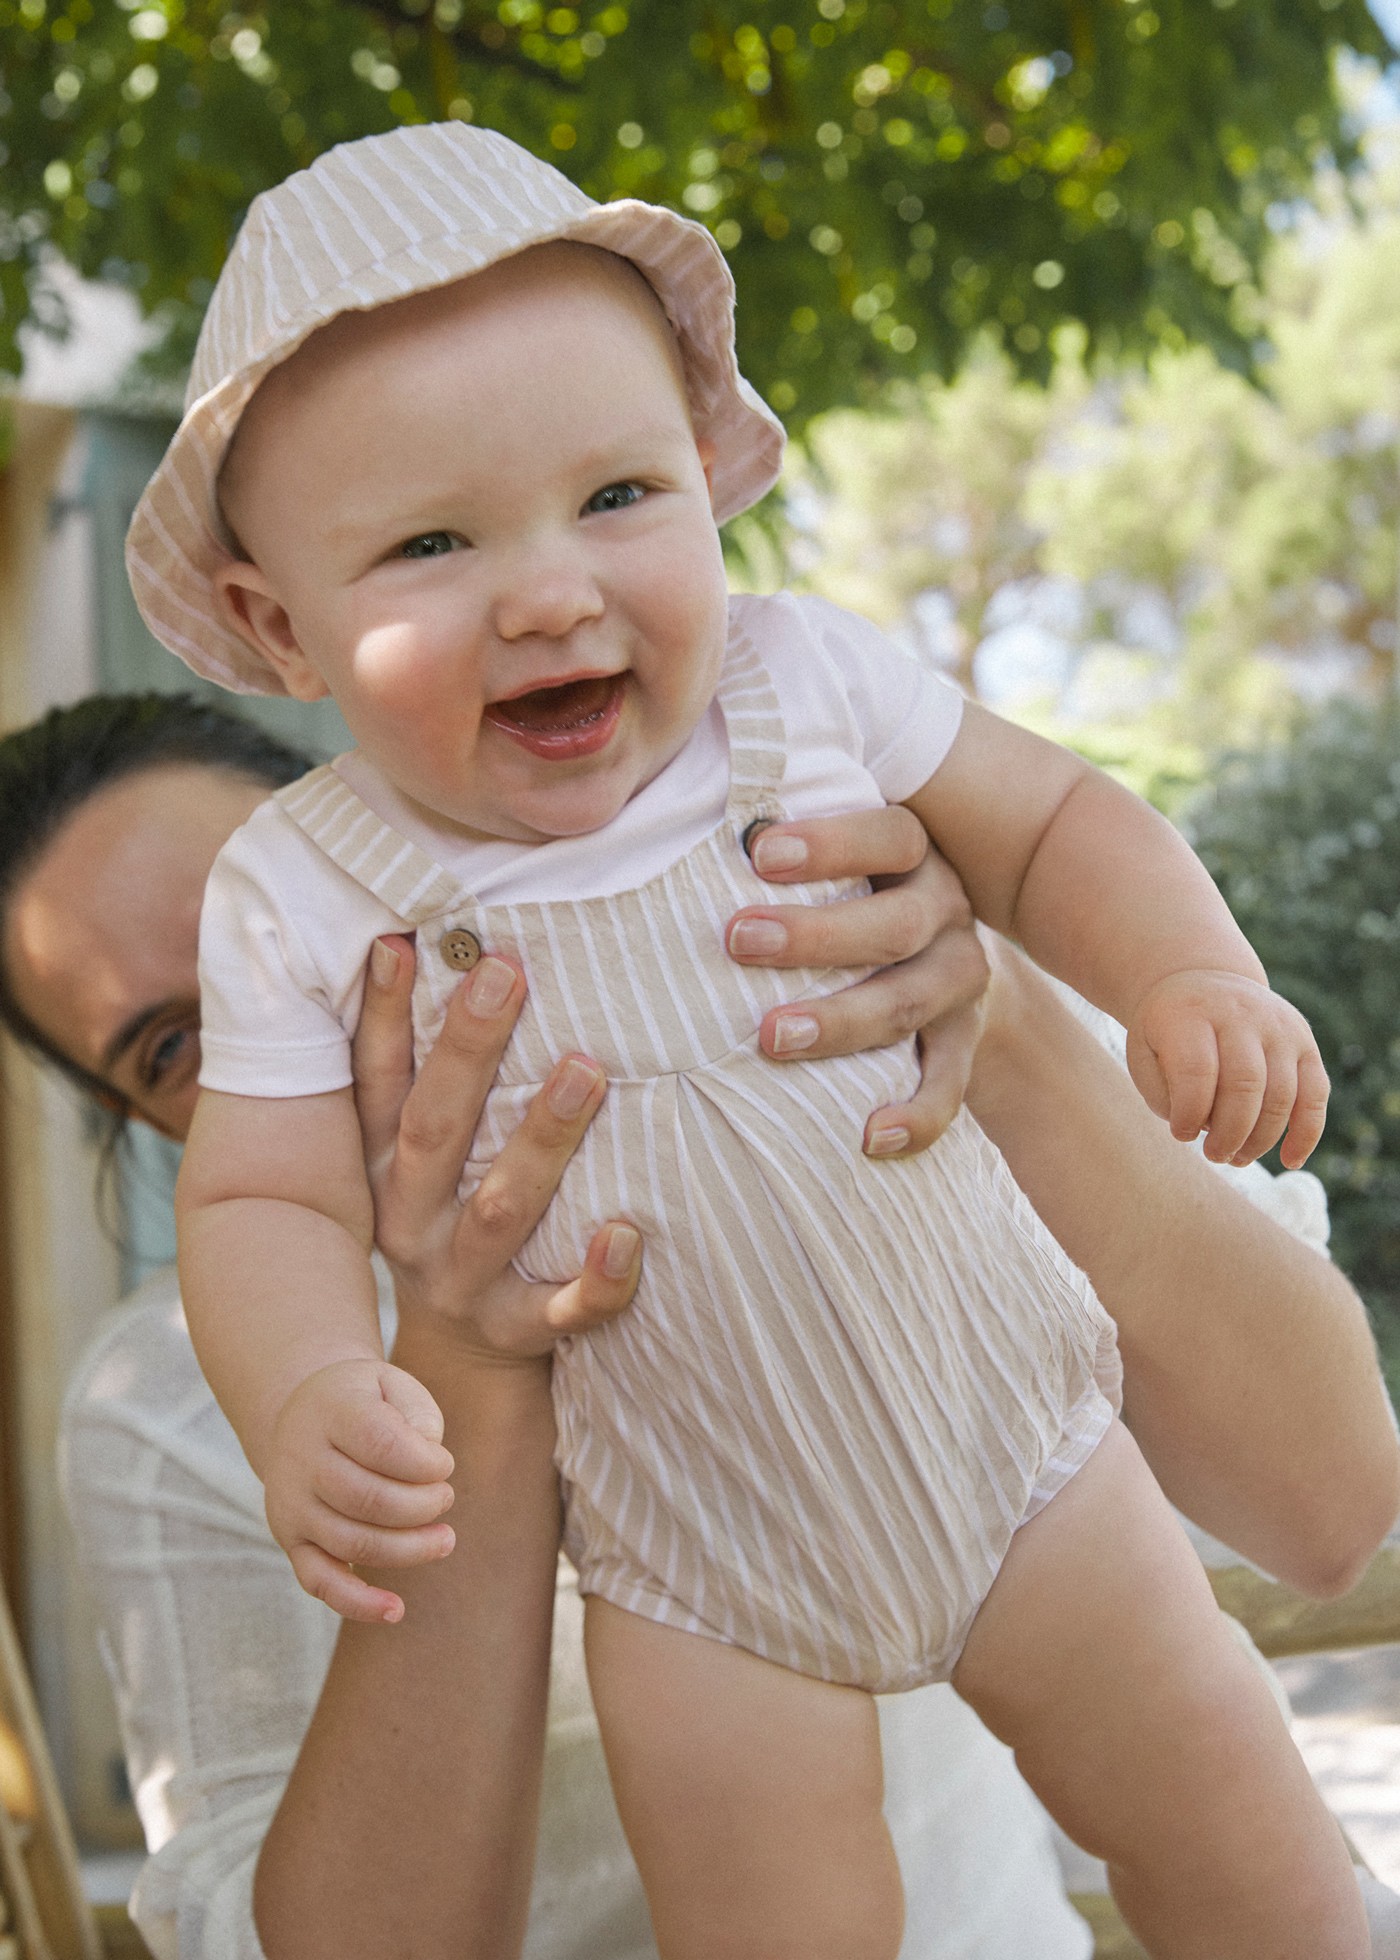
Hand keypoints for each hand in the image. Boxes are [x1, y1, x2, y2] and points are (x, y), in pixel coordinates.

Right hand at [263, 1357, 455, 1624]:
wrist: (304, 1417)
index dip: (425, 1463)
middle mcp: (302, 1461)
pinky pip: (320, 1582)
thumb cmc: (365, 1403)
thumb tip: (429, 1454)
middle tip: (445, 1498)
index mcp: (331, 1413)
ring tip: (444, 1539)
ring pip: (353, 1543)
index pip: (381, 1444)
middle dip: (423, 1507)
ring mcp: (292, 1506)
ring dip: (409, 1549)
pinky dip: (357, 1603)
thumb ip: (416, 1412)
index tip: (444, 1464)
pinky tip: (395, 1610)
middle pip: (369, 1499)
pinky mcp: (292, 1541)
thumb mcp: (392, 1383)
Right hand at [351, 935, 642, 1356]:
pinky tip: (627, 1235)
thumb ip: (421, 1069)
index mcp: (382, 1165)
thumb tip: (415, 939)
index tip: (401, 941)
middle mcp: (411, 1218)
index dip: (381, 1013)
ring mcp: (463, 1277)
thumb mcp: (414, 1152)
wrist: (457, 1358)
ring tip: (583, 1071)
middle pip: (434, 1129)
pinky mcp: (517, 1328)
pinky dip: (596, 1278)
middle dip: (468, 1050)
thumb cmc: (449, 1215)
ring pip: (501, 1208)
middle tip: (506, 975)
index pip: (375, 1080)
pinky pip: (561, 1307)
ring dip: (541, 1140)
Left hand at [724, 806, 988, 1155]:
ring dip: (841, 1023)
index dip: (831, 842)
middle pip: (896, 923)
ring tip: (770, 1038)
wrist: (942, 956)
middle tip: (738, 940)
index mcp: (913, 855)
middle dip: (816, 936)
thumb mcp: (833, 860)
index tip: (757, 851)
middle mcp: (946, 912)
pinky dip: (916, 1115)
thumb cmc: (851, 894)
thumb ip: (773, 843)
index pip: (890, 835)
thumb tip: (663, 823)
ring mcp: (959, 981)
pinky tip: (869, 1137)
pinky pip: (948, 1086)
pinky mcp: (963, 1043)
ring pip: (908, 1004)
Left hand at [1125, 969, 1328, 1168]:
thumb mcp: (1144, 1052)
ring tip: (1236, 1157)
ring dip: (1261, 1139)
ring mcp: (1279, 1027)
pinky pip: (1316, 1094)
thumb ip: (1162, 1093)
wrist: (1201, 981)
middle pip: (1245, 1084)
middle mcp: (1241, 1014)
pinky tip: (1290, 1160)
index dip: (1189, 1113)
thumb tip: (1200, 1130)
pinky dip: (1306, 1132)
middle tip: (1213, 1155)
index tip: (1181, 1134)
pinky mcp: (1305, 1043)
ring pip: (1282, 1094)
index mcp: (1192, 1013)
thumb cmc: (1168, 1031)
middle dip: (1230, 1133)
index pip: (1197, 1070)